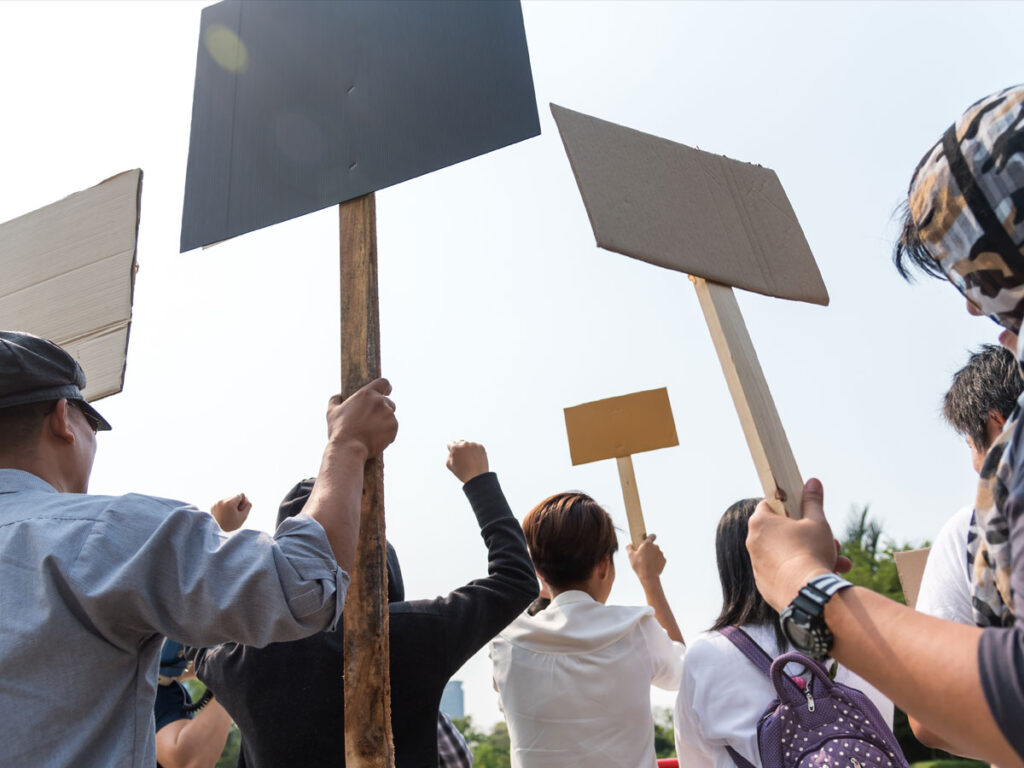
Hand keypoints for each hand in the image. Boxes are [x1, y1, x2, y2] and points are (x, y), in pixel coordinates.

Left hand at [210, 493, 250, 531]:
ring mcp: (216, 504)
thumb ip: (248, 505)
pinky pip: (222, 504)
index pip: (241, 495)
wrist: (217, 534)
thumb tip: (246, 499)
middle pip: (234, 497)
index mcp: (229, 502)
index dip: (243, 503)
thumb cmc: (231, 527)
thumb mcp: (243, 517)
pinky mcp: (212, 507)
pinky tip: (223, 517)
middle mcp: (221, 501)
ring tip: (229, 517)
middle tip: (235, 515)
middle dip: (236, 504)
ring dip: (230, 506)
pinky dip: (225, 508)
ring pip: (228, 500)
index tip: (239, 511)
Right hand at [326, 378, 397, 457]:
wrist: (349, 448)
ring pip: (391, 416)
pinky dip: (388, 433)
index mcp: (366, 394)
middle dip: (383, 410)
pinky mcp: (394, 427)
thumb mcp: (332, 412)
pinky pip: (393, 428)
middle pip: (388, 402)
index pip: (383, 383)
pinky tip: (376, 439)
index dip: (386, 387)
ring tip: (371, 432)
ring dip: (385, 422)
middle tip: (373, 420)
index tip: (387, 391)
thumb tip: (339, 395)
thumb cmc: (339, 430)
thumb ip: (336, 400)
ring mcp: (388, 414)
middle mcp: (380, 401)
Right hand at [446, 440, 487, 482]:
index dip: (451, 449)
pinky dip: (475, 451)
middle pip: (459, 442)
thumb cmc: (462, 473)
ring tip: (470, 460)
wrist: (477, 477)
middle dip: (460, 448)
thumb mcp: (449, 465)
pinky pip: (476, 447)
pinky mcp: (481, 447)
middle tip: (462, 458)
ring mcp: (473, 445)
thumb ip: (449, 455)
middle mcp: (464, 444)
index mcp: (455, 448)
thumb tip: (452, 451)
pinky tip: (475, 459)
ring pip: (468, 445)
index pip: (450, 443)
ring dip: (468, 449)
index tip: (454, 454)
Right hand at [627, 534, 665, 585]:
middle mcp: (656, 547)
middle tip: (643, 555)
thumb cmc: (639, 565)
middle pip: (653, 545)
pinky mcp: (664, 560)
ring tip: (647, 562)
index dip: (650, 537)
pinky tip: (652, 566)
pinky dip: (656, 561)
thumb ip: (629, 548)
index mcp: (647, 544)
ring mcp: (661, 553)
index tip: (647, 541)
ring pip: (656, 552)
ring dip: (653, 555)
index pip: (652, 535)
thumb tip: (629, 545)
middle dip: (649, 549)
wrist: (649, 576)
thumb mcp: (630, 556)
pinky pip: (660, 558)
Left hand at [746, 478, 837, 610]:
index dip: (792, 507)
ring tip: (838, 564)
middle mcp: (753, 542)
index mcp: (760, 522)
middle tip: (832, 543)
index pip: (772, 505)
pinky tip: (822, 579)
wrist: (805, 594)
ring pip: (789, 554)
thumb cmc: (810, 552)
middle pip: (784, 532)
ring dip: (813, 556)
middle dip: (812, 537)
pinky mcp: (765, 585)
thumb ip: (813, 501)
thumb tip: (812, 481)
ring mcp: (757, 565)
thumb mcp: (817, 522)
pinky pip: (785, 574)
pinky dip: (801, 574)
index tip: (807, 513)